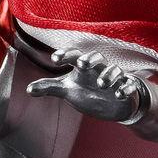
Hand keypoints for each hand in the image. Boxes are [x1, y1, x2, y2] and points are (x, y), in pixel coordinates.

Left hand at [26, 49, 144, 121]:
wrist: (111, 103)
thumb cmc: (86, 91)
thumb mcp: (67, 90)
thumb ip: (49, 87)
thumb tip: (28, 90)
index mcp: (82, 67)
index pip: (73, 55)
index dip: (65, 54)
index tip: (54, 59)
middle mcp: (98, 69)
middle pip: (96, 57)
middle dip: (89, 59)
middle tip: (81, 64)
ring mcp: (113, 78)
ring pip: (114, 70)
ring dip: (108, 75)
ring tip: (101, 84)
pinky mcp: (126, 89)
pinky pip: (129, 85)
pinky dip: (126, 88)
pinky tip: (119, 94)